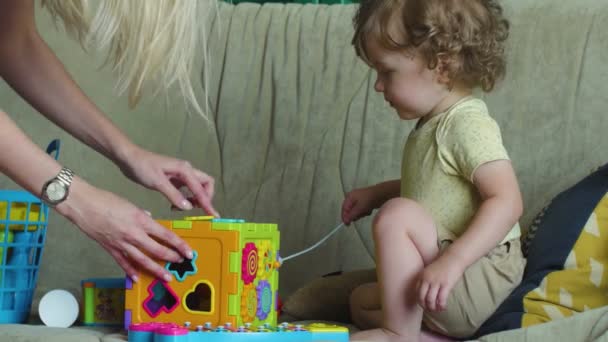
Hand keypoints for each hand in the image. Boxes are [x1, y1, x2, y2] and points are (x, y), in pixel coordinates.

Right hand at [58, 179, 192, 281]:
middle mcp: (134, 234)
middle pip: (157, 250)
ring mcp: (122, 243)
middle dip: (172, 258)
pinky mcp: (110, 249)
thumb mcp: (131, 204)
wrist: (84, 205)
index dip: (179, 245)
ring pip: (143, 261)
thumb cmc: (106, 200)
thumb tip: (150, 219)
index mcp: (141, 220)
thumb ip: (142, 214)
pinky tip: (137, 278)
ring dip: (156, 270)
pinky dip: (130, 271)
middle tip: (181, 262)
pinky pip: (123, 262)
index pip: (166, 235)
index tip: (188, 251)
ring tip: (167, 277)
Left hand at [117, 145, 218, 216]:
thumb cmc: (142, 167)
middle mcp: (186, 170)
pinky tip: (175, 204)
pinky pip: (187, 189)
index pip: (201, 189)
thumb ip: (174, 195)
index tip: (214, 215)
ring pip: (198, 186)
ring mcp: (181, 174)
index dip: (208, 203)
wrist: (129, 158)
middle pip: (206, 184)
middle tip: (197, 210)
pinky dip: (186, 197)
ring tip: (183, 208)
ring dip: (196, 198)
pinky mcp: (174, 178)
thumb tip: (189, 207)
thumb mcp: (157, 182)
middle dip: (205, 197)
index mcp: (184, 170)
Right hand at [341, 186, 379, 224]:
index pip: (344, 208)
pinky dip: (365, 211)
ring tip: (367, 211)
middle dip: (355, 214)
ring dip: (361, 213)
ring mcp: (359, 200)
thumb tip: (345, 221)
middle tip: (361, 215)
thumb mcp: (359, 208)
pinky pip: (362, 210)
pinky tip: (370, 209)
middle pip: (350, 210)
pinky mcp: (365, 202)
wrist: (382, 194)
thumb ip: (351, 215)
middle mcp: (353, 198)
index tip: (347, 224)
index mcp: (349, 197)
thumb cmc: (369, 199)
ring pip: (357, 211)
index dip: (345, 217)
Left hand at [417, 254, 465, 311]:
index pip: (416, 291)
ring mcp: (436, 282)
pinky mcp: (446, 284)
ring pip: (430, 300)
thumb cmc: (444, 265)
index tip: (424, 304)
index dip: (419, 300)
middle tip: (430, 310)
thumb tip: (426, 293)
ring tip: (437, 310)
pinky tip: (443, 307)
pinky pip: (441, 299)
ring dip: (433, 308)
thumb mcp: (430, 271)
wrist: (454, 258)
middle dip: (425, 306)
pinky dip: (441, 306)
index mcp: (422, 275)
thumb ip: (427, 280)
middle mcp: (427, 279)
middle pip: (421, 297)